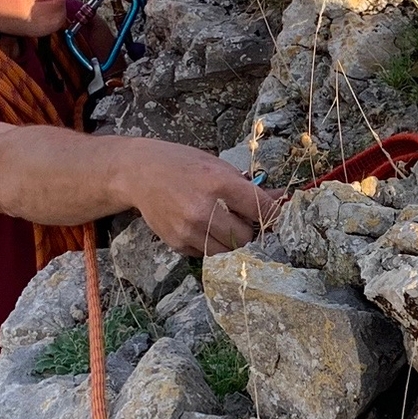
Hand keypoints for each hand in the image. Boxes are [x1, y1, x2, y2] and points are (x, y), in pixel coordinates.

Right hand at [113, 137, 278, 256]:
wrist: (137, 173)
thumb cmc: (181, 164)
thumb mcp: (217, 165)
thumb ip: (248, 186)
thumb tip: (280, 199)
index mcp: (217, 183)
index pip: (260, 209)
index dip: (273, 214)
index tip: (275, 216)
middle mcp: (202, 209)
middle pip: (245, 237)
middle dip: (249, 230)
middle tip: (242, 219)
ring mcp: (188, 229)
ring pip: (227, 252)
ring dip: (231, 241)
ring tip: (222, 223)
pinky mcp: (176, 243)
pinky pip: (205, 254)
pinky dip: (210, 244)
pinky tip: (201, 227)